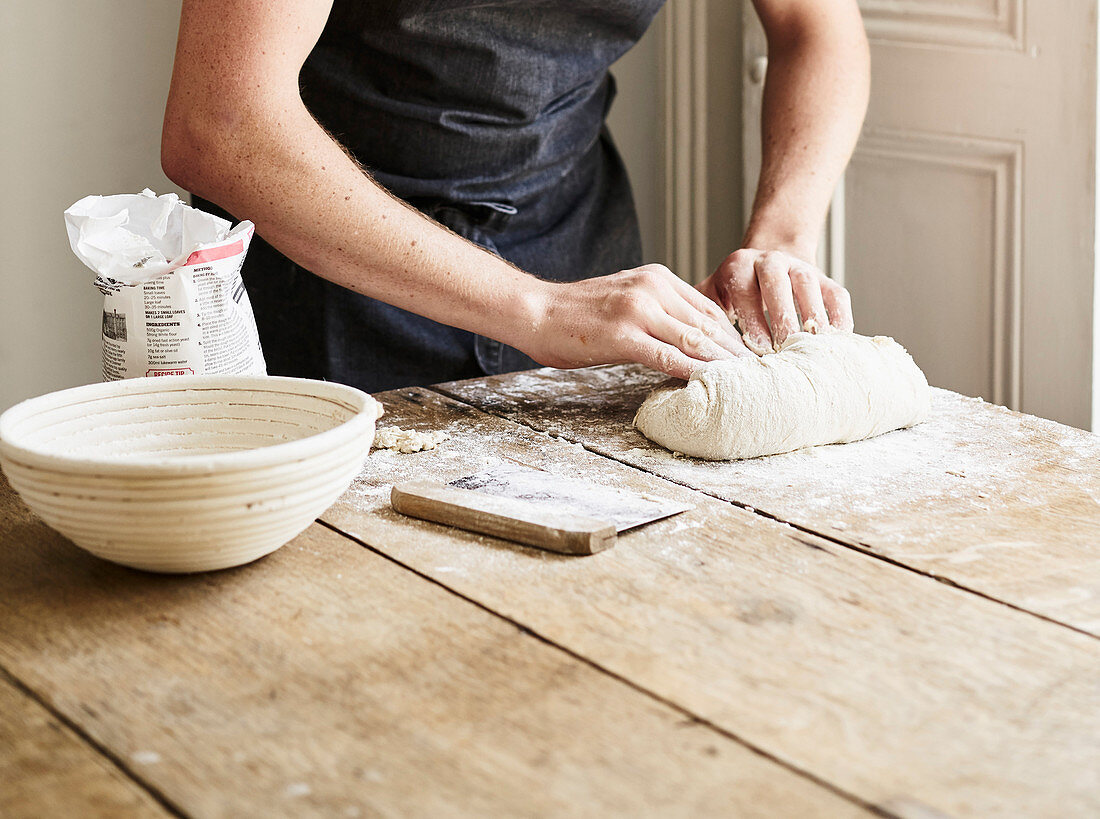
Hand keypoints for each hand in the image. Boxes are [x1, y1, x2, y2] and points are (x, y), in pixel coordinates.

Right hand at [524, 264, 750, 379]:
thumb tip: (686, 342)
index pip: (707, 309)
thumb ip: (657, 313)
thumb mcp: (625, 300)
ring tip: (743, 385)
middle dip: (735, 353)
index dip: (732, 335)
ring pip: (693, 340)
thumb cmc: (576, 314)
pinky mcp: (623, 335)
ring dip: (722, 364)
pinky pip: (667, 357)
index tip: (749, 357)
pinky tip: (708, 386)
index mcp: (656, 278)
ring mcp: (638, 309)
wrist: (535, 312)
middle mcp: (652, 288)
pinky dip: (692, 372)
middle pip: (707, 324)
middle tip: (759, 376)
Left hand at [697, 248, 853, 354]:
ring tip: (810, 350)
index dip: (750, 319)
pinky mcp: (826, 279)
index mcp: (738, 266)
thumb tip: (681, 347)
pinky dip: (839, 318)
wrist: (770, 263)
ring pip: (808, 289)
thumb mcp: (712, 296)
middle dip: (780, 318)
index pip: (744, 290)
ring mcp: (801, 268)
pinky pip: (837, 296)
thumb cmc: (734, 294)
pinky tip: (837, 343)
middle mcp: (770, 261)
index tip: (753, 349)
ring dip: (811, 319)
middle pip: (777, 286)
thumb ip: (699, 314)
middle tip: (782, 350)